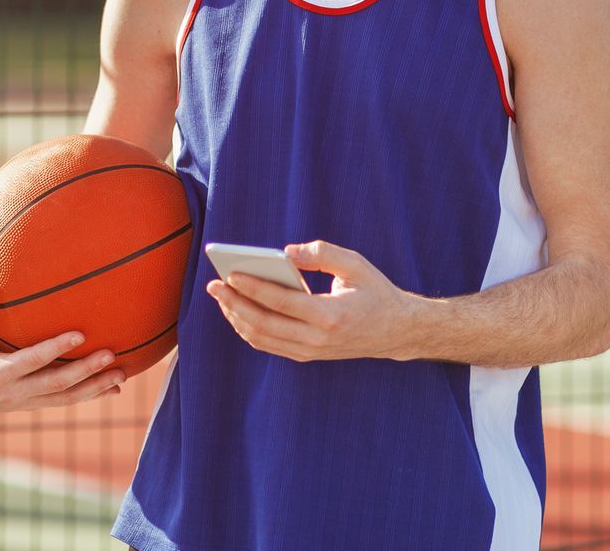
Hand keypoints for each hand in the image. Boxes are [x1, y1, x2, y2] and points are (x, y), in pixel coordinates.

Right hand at [0, 281, 125, 412]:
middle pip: (56, 384)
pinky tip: (114, 389)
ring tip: (122, 374)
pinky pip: (67, 401)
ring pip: (66, 398)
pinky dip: (91, 396)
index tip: (79, 334)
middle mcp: (15, 392)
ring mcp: (28, 401)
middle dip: (85, 370)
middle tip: (110, 353)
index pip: (31, 361)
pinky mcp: (36, 404)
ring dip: (95, 387)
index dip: (55, 349)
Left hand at [205, 240, 419, 362]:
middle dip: (234, 304)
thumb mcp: (355, 265)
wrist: (395, 331)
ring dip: (237, 318)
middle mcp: (317, 339)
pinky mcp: (307, 356)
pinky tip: (239, 310)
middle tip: (214, 284)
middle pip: (264, 324)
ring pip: (262, 339)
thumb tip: (286, 252)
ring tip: (222, 296)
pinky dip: (249, 329)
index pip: (281, 302)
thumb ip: (321, 254)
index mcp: (330, 315)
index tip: (230, 273)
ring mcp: (311, 352)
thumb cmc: (375, 292)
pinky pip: (269, 345)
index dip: (253, 287)